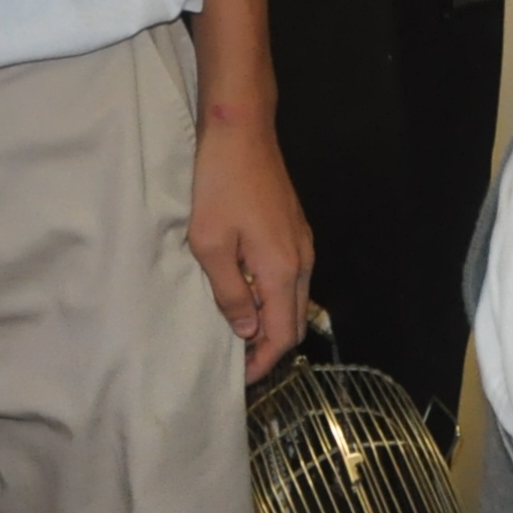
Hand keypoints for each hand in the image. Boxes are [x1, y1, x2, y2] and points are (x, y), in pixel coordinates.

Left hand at [188, 113, 315, 380]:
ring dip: (272, 324)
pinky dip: (275, 300)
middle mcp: (302, 263)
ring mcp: (302, 245)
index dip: (264, 362)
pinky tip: (248, 296)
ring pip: (295, 301)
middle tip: (238, 363)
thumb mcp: (210, 244)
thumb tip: (247, 331)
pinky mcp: (296, 232)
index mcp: (282, 271)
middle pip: (294, 321)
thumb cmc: (219, 186)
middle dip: (270, 348)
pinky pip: (292, 280)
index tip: (241, 379)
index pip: (282, 334)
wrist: (242, 133)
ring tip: (240, 334)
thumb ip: (230, 293)